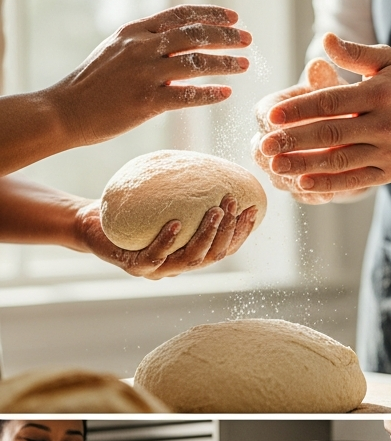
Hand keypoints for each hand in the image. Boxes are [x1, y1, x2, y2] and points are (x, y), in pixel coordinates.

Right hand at [50, 5, 249, 147]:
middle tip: (248, 39)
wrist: (65, 110)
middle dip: (226, 35)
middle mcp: (141, 47)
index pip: (181, 15)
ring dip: (225, 62)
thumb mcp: (117, 51)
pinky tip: (227, 93)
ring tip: (245, 64)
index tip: (234, 16)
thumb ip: (146, 44)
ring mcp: (144, 74)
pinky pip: (187, 96)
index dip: (211, 14)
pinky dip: (210, 94)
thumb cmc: (94, 85)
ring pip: (196, 63)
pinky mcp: (146, 102)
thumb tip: (177, 41)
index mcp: (135, 32)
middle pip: (194, 35)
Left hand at [73, 196, 256, 277]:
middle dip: (228, 231)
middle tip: (233, 205)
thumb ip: (185, 195)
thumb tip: (213, 168)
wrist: (89, 223)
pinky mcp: (134, 267)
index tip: (252, 209)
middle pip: (213, 255)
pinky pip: (155, 256)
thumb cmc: (129, 211)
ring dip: (207, 235)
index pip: (225, 248)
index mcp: (190, 255)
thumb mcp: (162, 201)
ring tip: (215, 211)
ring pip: (190, 259)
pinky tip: (177, 224)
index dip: (241, 232)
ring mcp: (157, 271)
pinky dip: (168, 240)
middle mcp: (178, 267)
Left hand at [258, 33, 390, 194]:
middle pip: (332, 134)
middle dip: (294, 140)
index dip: (299, 109)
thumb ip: (355, 53)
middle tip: (264, 145)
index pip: (331, 102)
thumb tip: (325, 40)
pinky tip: (303, 183)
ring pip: (341, 161)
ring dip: (305, 165)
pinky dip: (329, 184)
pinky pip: (356, 180)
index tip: (271, 116)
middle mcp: (386, 124)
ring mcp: (389, 151)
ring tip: (275, 165)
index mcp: (380, 93)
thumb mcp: (388, 60)